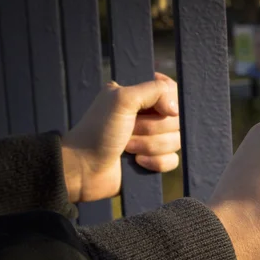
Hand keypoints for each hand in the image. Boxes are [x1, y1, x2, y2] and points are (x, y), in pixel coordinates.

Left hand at [61, 73, 180, 202]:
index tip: (150, 108)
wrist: (84, 168)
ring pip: (175, 140)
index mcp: (138, 96)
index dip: (167, 101)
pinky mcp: (153, 161)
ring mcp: (150, 139)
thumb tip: (176, 109)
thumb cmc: (98, 131)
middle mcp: (146, 115)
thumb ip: (155, 91)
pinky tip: (137, 162)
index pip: (171, 91)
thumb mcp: (122, 99)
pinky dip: (156, 162)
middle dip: (152, 128)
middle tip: (129, 131)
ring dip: (151, 146)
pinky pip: (172, 161)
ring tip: (128, 148)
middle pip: (175, 119)